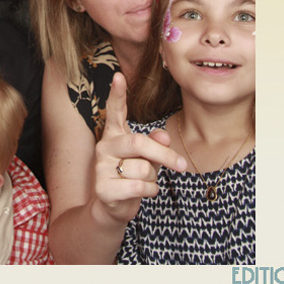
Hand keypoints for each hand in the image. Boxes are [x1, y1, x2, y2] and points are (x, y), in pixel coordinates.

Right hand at [93, 74, 186, 222]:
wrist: (114, 207)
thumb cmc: (134, 175)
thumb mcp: (148, 158)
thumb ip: (155, 144)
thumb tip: (164, 134)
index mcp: (115, 135)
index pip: (115, 110)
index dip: (117, 94)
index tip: (118, 75)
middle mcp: (105, 147)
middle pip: (138, 142)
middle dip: (164, 154)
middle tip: (182, 165)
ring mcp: (101, 167)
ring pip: (141, 168)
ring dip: (154, 177)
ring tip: (148, 181)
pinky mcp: (103, 188)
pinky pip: (137, 186)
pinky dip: (150, 190)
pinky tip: (145, 191)